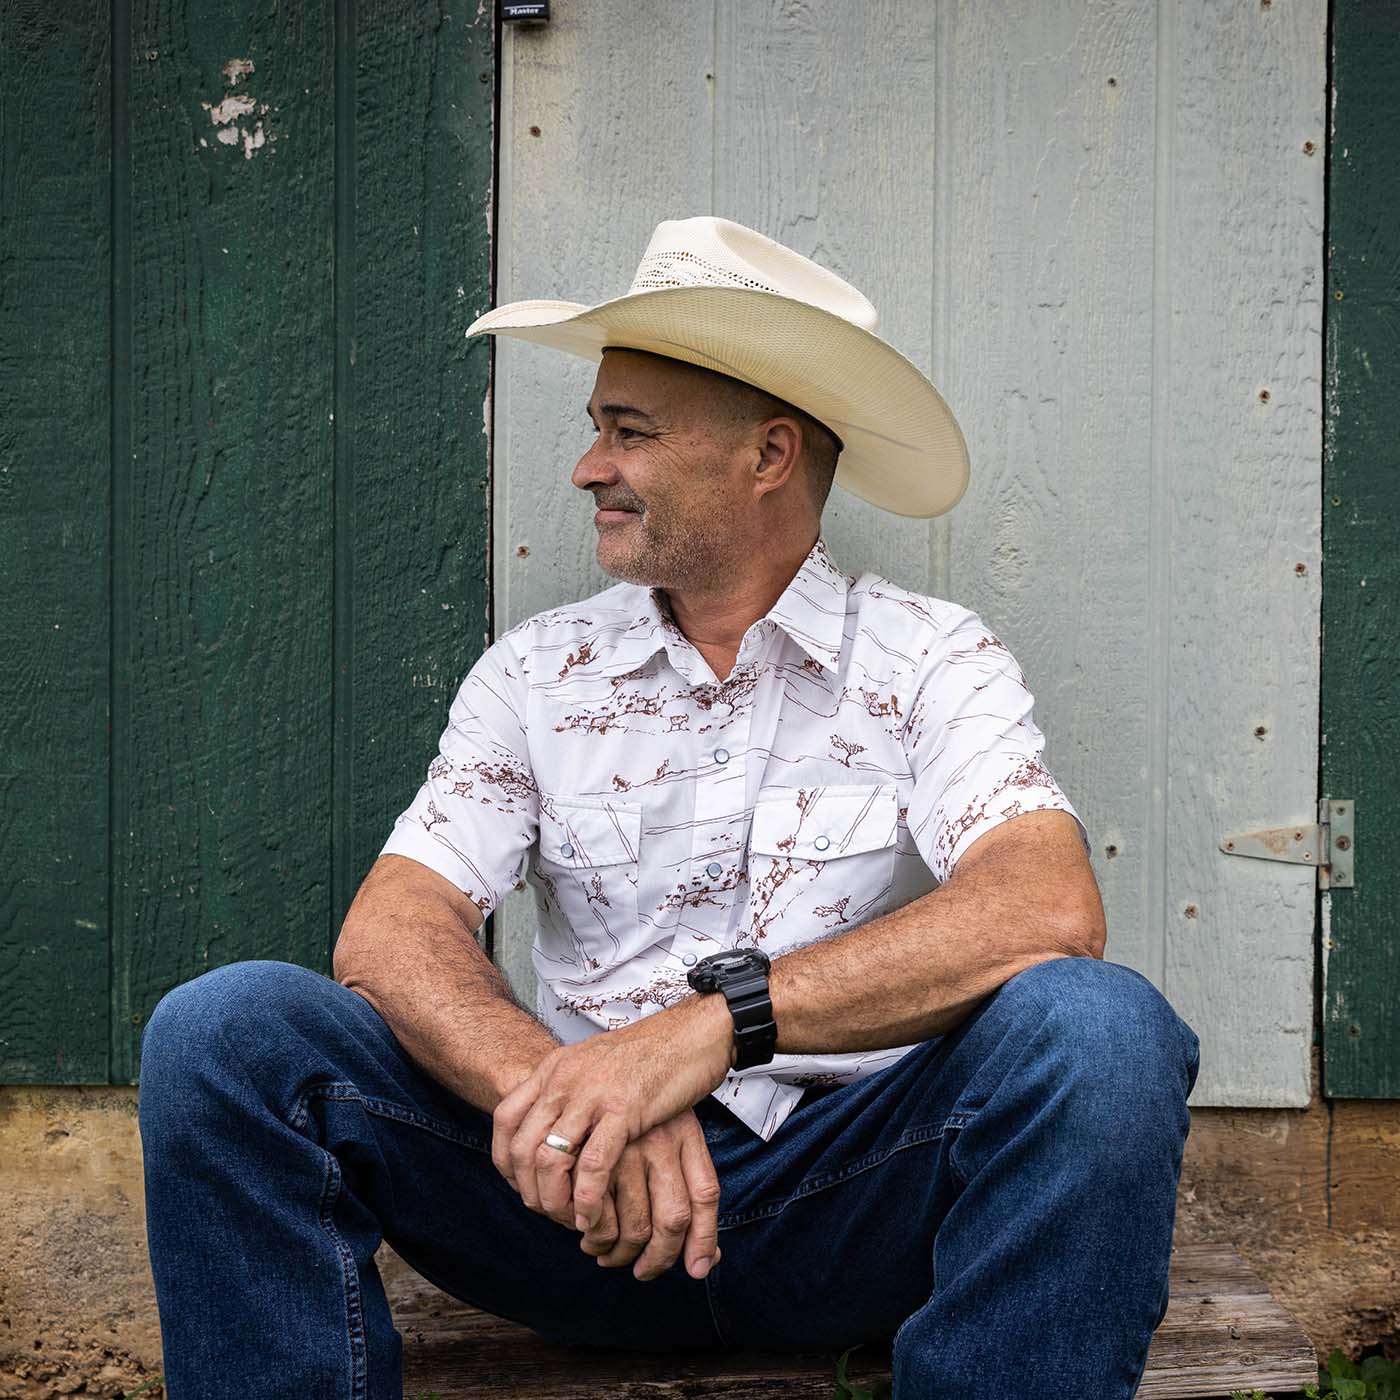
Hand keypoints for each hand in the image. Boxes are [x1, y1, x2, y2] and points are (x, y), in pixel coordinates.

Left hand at [491, 992, 733, 1235]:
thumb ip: (571, 1088)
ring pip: (550, 1159)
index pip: (506, 1117)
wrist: (693, 1031)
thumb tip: (555, 1123)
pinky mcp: (624, 1110)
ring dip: (553, 1201)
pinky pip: (593, 1165)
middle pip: (523, 1146)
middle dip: (528, 1190)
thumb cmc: (651, 1053)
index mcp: (556, 1067)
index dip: (505, 1159)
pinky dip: (587, 1199)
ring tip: (567, 1221)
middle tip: (545, 1213)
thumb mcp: (595, 1063)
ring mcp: (592, 1094)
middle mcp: (565, 1079)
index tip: (520, 1185)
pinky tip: (591, 1217)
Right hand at [576, 1108, 722, 1280]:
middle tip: (641, 1269)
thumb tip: (704, 1263)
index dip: (704, 1240)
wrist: (599, 1056)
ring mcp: (624, 1148)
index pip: (705, 1194)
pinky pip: (597, 1214)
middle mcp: (659, 1140)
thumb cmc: (635, 1104)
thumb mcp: (672, 1127)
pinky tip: (584, 1230)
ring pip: (634, 1226)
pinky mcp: (587, 1152)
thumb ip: (690, 1189)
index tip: (694, 1269)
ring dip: (619, 1252)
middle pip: (673, 1221)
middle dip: (656, 1261)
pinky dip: (591, 1233)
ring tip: (606, 1252)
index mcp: (684, 1132)